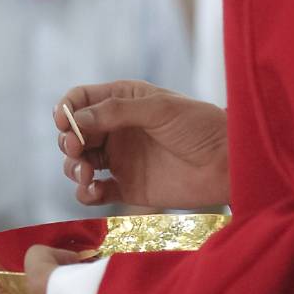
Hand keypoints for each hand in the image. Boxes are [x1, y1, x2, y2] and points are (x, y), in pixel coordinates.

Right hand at [55, 81, 228, 208]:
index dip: (66, 110)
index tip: (64, 123)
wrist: (229, 163)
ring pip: (79, 163)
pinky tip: (93, 190)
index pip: (81, 100)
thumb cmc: (200, 127)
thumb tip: (76, 120)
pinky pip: (94, 192)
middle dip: (68, 142)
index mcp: (123, 101)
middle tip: (77, 151)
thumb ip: (116, 111)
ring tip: (87, 174)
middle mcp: (117, 129)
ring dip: (73, 168)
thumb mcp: (159, 109)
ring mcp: (121, 159)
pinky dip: (85, 192)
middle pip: (74, 133)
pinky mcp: (127, 187)